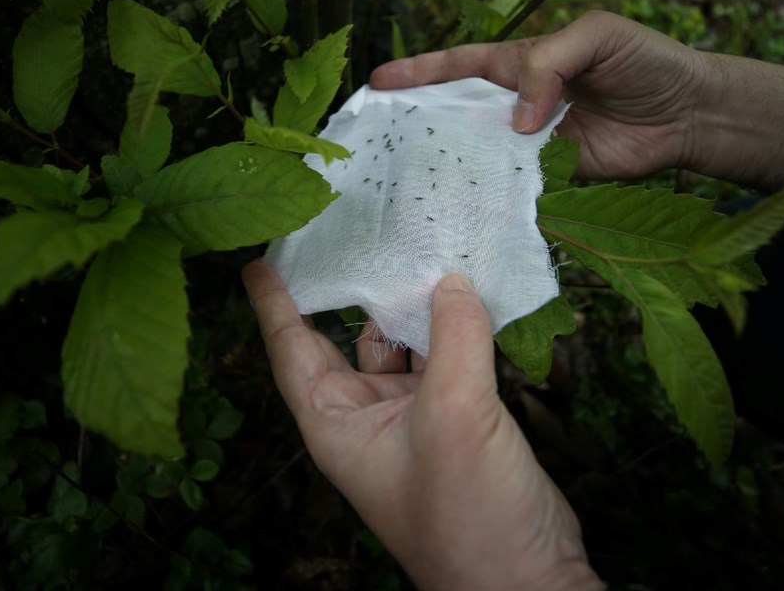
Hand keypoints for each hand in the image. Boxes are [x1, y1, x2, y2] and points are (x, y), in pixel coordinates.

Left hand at [243, 261, 603, 589]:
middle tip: (348, 229)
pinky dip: (452, 327)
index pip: (290, 349)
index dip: (273, 302)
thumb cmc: (468, 515)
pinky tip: (464, 290)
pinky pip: (443, 358)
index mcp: (336, 424)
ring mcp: (412, 419)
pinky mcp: (456, 419)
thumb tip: (453, 281)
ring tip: (413, 244)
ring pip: (399, 345)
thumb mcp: (455, 417)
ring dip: (408, 304)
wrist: (524, 580)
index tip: (259, 258)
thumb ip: (454, 340)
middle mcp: (365, 418)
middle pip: (343, 339)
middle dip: (347, 289)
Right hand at [371, 10, 783, 191]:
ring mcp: (532, 145)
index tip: (378, 83)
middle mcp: (519, 105)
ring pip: (479, 155)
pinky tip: (462, 209)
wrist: (690, 115)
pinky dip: (490, 198)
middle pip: (458, 114)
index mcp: (522, 62)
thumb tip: (519, 120)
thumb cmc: (645, 62)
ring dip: (448, 167)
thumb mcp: (597, 37)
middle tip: (377, 141)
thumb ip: (550, 64)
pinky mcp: (552, 179)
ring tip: (406, 181)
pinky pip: (513, 187)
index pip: (461, 65)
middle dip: (418, 124)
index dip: (419, 73)